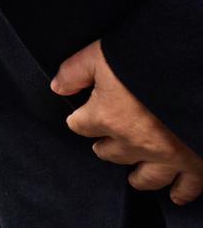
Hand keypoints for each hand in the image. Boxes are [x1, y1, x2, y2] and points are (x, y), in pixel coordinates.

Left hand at [53, 40, 202, 203]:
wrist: (196, 72)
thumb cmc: (148, 60)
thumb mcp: (101, 55)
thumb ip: (75, 71)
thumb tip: (58, 86)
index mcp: (108, 117)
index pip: (79, 126)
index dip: (81, 118)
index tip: (84, 116)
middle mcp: (134, 142)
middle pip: (109, 153)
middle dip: (106, 146)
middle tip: (108, 142)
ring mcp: (166, 155)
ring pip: (145, 177)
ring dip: (138, 175)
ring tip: (134, 175)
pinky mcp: (195, 162)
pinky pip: (188, 186)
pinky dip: (181, 191)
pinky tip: (176, 193)